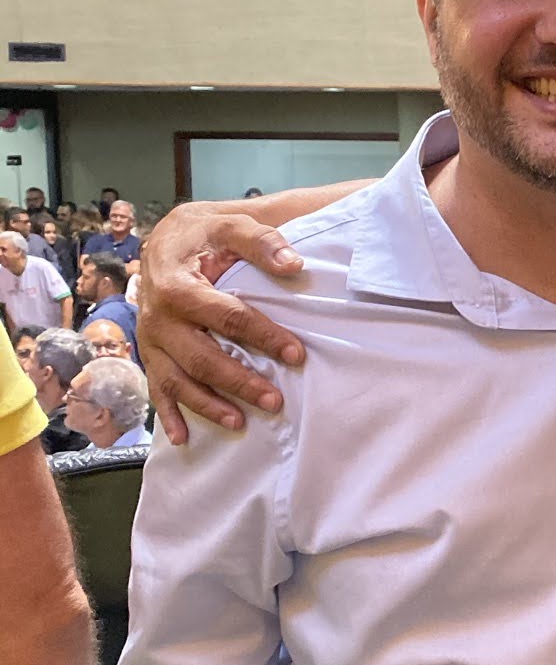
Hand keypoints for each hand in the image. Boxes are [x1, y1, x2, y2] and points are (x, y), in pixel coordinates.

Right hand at [138, 205, 305, 444]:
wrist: (164, 240)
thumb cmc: (203, 236)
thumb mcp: (231, 225)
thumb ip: (262, 241)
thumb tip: (294, 266)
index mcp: (178, 286)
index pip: (228, 317)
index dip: (264, 336)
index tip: (296, 354)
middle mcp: (158, 318)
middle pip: (201, 357)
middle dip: (238, 382)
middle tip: (274, 401)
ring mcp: (151, 340)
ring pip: (178, 380)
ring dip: (208, 406)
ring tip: (240, 424)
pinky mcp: (150, 353)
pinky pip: (157, 388)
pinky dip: (169, 415)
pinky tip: (184, 439)